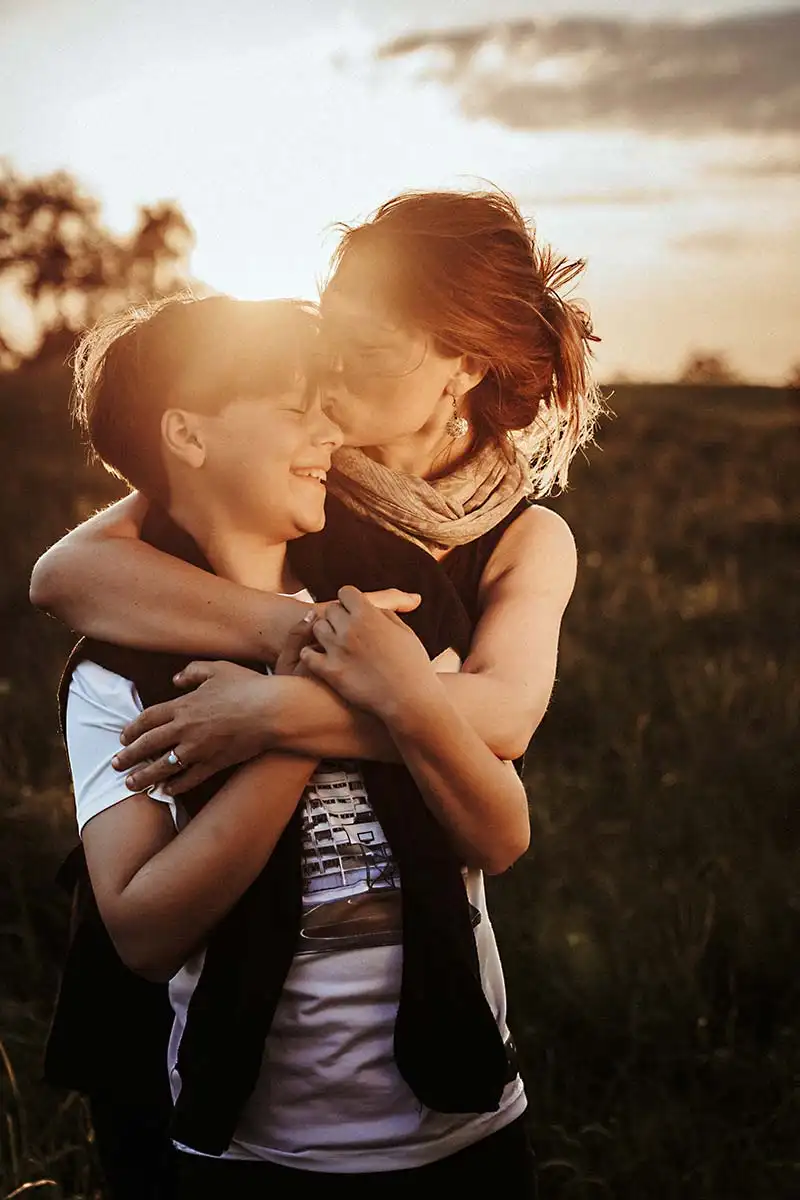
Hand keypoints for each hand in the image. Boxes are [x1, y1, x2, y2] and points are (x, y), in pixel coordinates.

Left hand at [111, 662, 276, 794]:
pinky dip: (175, 786)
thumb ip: (193, 671)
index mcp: (183, 705)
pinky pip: (188, 779)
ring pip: (163, 766)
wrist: (272, 711)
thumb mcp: (218, 669)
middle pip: (148, 745)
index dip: (132, 729)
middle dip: (128, 756)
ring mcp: (198, 749)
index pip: (147, 719)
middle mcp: (184, 729)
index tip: (122, 738)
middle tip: (115, 765)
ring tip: (131, 784)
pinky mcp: (214, 764)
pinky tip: (166, 790)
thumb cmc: (247, 687)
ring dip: (144, 776)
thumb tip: (175, 678)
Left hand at [275, 587, 421, 677]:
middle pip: (330, 610)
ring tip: (336, 646)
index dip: (350, 602)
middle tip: (348, 632)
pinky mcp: (330, 671)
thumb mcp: (404, 632)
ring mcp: (337, 649)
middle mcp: (350, 628)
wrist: (410, 700)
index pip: (346, 593)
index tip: (355, 613)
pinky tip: (322, 660)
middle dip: (338, 618)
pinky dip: (311, 655)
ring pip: (316, 629)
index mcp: (369, 614)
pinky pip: (307, 655)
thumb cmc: (412, 666)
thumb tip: (373, 607)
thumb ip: (386, 614)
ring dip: (325, 634)